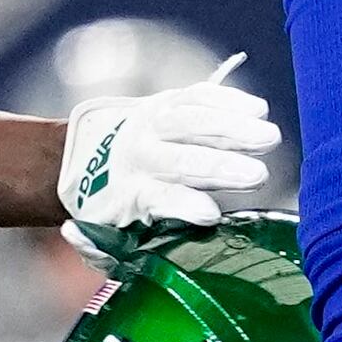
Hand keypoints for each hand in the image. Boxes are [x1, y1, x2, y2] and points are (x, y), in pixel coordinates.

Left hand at [57, 59, 278, 246]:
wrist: (83, 156)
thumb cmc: (107, 209)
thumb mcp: (97, 238)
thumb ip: (93, 244)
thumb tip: (72, 232)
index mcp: (128, 194)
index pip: (158, 199)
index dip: (183, 205)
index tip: (210, 214)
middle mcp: (140, 155)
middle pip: (182, 160)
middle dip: (220, 167)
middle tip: (256, 176)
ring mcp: (153, 124)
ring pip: (193, 121)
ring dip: (233, 129)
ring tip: (269, 137)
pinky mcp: (167, 103)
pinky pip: (197, 97)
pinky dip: (227, 100)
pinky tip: (258, 109)